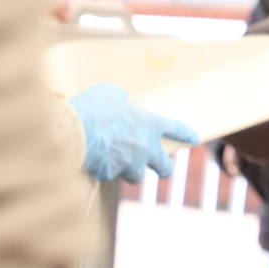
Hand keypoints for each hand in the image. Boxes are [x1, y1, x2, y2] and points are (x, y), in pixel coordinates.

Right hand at [69, 83, 199, 182]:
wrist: (73, 133)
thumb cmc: (93, 109)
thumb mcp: (107, 92)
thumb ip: (118, 95)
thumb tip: (120, 97)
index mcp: (149, 124)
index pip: (175, 128)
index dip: (185, 134)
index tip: (194, 139)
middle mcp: (145, 147)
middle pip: (164, 166)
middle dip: (165, 168)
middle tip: (164, 168)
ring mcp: (129, 164)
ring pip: (136, 175)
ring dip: (130, 171)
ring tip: (120, 164)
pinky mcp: (111, 174)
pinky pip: (110, 175)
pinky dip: (105, 170)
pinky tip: (94, 161)